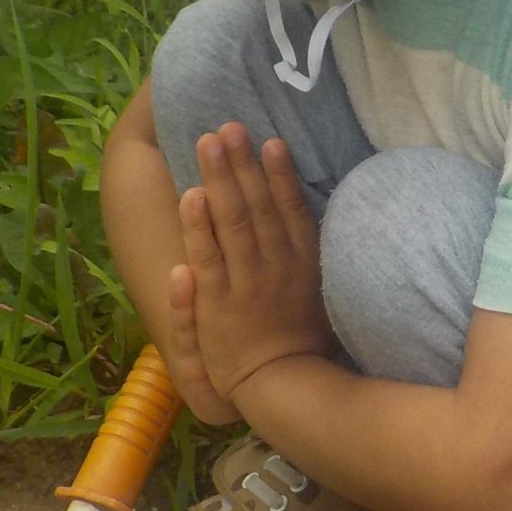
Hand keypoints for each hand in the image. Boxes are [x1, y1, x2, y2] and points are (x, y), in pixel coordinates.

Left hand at [167, 124, 336, 403]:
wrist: (286, 384)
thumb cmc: (303, 337)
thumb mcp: (321, 290)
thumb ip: (311, 250)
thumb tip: (304, 212)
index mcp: (301, 261)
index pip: (289, 209)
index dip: (279, 173)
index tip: (271, 140)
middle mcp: (275, 266)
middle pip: (256, 206)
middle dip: (241, 164)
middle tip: (228, 126)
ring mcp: (245, 282)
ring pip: (231, 223)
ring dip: (218, 180)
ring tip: (206, 143)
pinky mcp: (217, 302)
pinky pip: (207, 258)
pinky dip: (198, 227)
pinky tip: (190, 196)